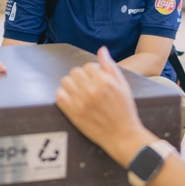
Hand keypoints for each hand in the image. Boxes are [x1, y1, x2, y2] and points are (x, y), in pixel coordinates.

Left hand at [56, 47, 153, 165]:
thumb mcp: (123, 85)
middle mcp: (90, 89)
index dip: (92, 72)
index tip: (96, 80)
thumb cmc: (125, 110)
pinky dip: (63, 95)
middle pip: (75, 72)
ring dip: (71, 85)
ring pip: (65, 81)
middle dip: (81, 77)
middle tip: (87, 87)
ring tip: (79, 93)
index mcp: (104, 81)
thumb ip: (110, 66)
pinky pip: (59, 96)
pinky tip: (72, 99)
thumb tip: (101, 50)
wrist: (122, 135)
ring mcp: (80, 102)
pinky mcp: (73, 113)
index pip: (88, 66)